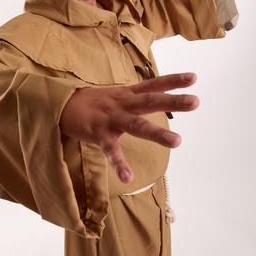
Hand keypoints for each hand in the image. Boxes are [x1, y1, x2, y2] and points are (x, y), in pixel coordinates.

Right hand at [59, 73, 198, 183]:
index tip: (194, 78)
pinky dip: (119, 164)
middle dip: (173, 101)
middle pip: (151, 101)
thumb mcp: (117, 95)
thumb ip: (137, 97)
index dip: (173, 80)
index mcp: (128, 94)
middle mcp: (123, 103)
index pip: (154, 84)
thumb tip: (158, 97)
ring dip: (157, 133)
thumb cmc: (93, 102)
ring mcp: (111, 118)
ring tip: (178, 141)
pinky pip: (111, 151)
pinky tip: (129, 177)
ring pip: (137, 125)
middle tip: (195, 102)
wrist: (60, 104)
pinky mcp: (98, 134)